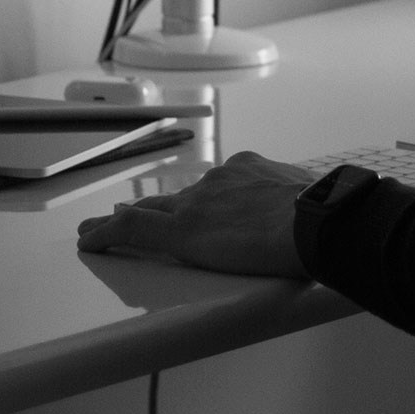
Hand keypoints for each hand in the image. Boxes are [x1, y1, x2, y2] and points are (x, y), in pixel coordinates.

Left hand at [76, 151, 319, 277]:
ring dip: (121, 220)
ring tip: (95, 230)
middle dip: (150, 206)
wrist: (318, 220)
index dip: (197, 200)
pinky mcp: (182, 230)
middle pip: (175, 196)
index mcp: (250, 171)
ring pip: (148, 210)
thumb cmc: (326, 216)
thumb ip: (296, 206)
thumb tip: (312, 223)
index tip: (190, 208)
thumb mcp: (311, 199)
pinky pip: (132, 228)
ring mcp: (198, 203)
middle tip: (124, 213)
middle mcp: (219, 181)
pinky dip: (106, 233)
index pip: (214, 188)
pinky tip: (88, 242)